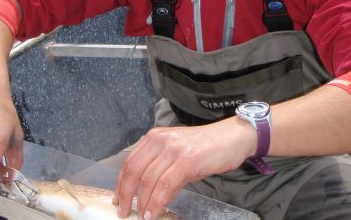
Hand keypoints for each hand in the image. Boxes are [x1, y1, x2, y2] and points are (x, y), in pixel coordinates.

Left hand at [112, 118, 254, 219]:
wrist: (233, 138)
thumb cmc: (206, 148)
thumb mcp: (178, 155)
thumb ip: (162, 170)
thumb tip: (148, 195)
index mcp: (154, 137)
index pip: (130, 161)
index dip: (120, 182)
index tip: (117, 198)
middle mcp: (160, 140)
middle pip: (134, 171)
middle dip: (125, 194)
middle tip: (123, 211)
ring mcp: (173, 149)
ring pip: (148, 180)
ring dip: (142, 202)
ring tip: (140, 217)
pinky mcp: (186, 160)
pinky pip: (165, 185)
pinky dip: (156, 202)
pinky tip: (153, 213)